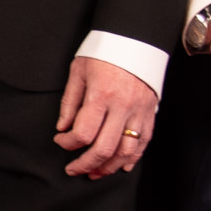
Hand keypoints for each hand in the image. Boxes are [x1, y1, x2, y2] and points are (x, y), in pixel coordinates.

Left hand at [56, 55, 159, 179]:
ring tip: (95, 173)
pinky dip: (132, 158)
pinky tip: (121, 166)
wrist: (135, 38)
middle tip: (74, 169)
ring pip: (126, 151)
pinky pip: (144, 142)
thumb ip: (70, 102)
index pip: (83, 133)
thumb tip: (63, 128)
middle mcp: (123, 106)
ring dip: (109, 167)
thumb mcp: (79, 71)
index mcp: (101, 95)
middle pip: (104, 148)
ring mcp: (139, 111)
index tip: (60, 141)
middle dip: (86, 164)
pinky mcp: (150, 112)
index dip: (68, 143)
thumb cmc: (104, 52)